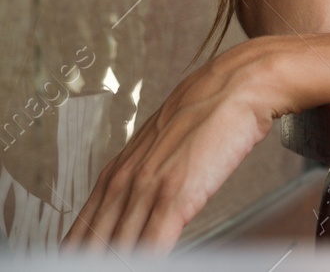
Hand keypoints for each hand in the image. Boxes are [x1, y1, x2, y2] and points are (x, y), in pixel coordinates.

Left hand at [61, 40, 287, 253]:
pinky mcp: (176, 196)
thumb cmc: (208, 114)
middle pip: (93, 246)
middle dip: (94, 262)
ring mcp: (148, 190)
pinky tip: (156, 267)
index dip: (79, 254)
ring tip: (125, 271)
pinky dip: (151, 262)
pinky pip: (153, 246)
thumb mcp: (164, 147)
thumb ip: (148, 177)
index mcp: (117, 174)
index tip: (81, 262)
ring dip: (122, 263)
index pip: (82, 232)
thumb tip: (143, 203)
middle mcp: (124, 183)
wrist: (238, 87)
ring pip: (119, 250)